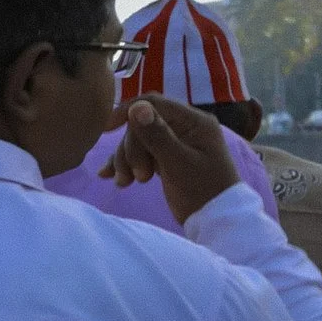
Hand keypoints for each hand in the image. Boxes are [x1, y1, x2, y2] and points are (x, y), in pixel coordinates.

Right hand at [105, 97, 241, 223]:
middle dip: (131, 149)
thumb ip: (157, 135)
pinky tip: (111, 177)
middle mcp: (184, 127)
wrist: (215, 218)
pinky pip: (140, 154)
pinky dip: (126, 164)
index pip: (154, 103)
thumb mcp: (179, 163)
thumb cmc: (203, 189)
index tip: (106, 130)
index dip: (127, 111)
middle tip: (139, 177)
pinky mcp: (166, 158)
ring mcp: (175, 142)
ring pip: (137, 140)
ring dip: (126, 160)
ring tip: (126, 183)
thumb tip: (136, 106)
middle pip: (141, 124)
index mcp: (194, 121)